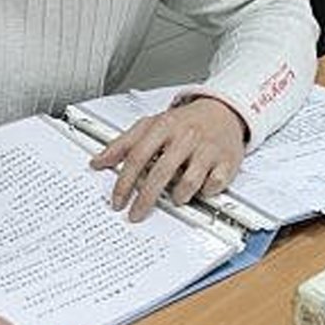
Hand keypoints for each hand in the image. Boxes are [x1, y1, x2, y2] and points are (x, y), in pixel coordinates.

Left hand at [90, 97, 245, 221]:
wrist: (223, 111)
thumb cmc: (184, 122)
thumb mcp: (150, 125)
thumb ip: (122, 144)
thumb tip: (98, 162)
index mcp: (164, 127)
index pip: (137, 157)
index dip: (125, 182)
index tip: (118, 200)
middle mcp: (185, 137)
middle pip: (160, 173)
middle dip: (145, 199)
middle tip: (136, 213)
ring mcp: (207, 149)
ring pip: (188, 183)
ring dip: (178, 197)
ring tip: (176, 196)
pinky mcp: (227, 161)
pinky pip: (212, 187)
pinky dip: (203, 193)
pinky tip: (199, 188)